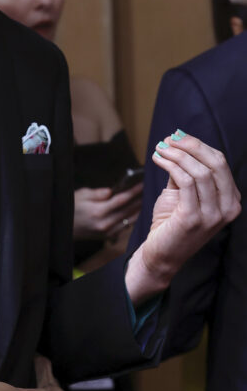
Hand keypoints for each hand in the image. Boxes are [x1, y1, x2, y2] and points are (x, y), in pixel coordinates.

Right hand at [73, 184, 142, 241]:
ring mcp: (107, 232)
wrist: (62, 227)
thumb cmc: (70, 208)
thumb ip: (99, 193)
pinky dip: (131, 219)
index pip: (121, 199)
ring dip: (138, 210)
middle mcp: (104, 223)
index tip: (142, 184)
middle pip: (128, 210)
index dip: (133, 191)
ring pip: (129, 220)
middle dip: (139, 199)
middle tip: (147, 190)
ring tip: (144, 200)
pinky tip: (135, 212)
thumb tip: (114, 191)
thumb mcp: (82, 195)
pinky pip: (124, 227)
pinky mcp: (107, 236)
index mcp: (98, 211)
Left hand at [125, 132, 240, 305]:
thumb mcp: (182, 193)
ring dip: (177, 154)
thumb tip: (178, 140)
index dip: (198, 145)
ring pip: (199, 171)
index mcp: (231, 200)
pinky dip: (170, 165)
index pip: (220, 162)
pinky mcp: (193, 218)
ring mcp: (213, 215)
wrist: (161, 254)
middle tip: (169, 139)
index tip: (177, 136)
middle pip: (215, 163)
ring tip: (160, 149)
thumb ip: (185, 170)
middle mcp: (228, 208)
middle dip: (190, 146)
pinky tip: (158, 159)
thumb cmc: (172, 222)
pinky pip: (185, 181)